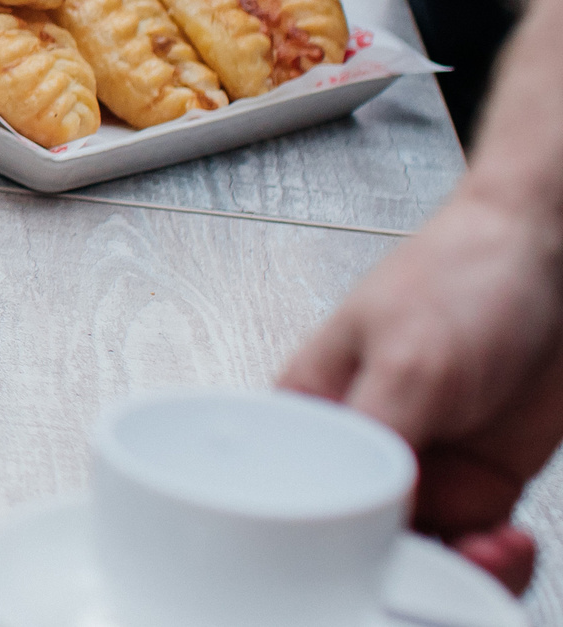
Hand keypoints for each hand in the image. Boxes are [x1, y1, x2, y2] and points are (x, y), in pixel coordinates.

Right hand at [280, 0, 562, 594]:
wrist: (557, 254)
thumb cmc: (464, 272)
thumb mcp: (410, 361)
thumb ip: (377, 441)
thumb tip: (349, 516)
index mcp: (312, 408)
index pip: (292, 498)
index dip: (322, 544)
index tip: (358, 567)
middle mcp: (361, 444)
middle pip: (356, 539)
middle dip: (398, 569)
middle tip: (436, 567)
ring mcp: (423, 464)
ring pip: (420, 554)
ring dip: (457, 573)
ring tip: (486, 555)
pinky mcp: (477, 478)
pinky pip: (474, 547)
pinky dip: (495, 563)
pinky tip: (508, 545)